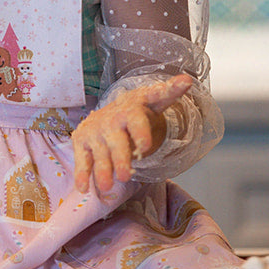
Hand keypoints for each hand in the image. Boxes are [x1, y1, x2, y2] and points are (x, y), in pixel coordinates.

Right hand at [72, 73, 192, 196]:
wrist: (111, 111)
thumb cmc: (137, 110)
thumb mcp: (154, 100)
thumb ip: (170, 92)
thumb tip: (187, 80)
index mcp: (131, 110)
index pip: (136, 120)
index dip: (140, 133)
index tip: (145, 146)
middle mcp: (111, 120)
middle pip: (117, 142)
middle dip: (120, 158)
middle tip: (125, 176)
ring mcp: (95, 132)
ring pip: (99, 153)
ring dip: (101, 170)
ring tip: (107, 186)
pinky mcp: (82, 142)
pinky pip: (82, 160)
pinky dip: (81, 174)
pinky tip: (83, 188)